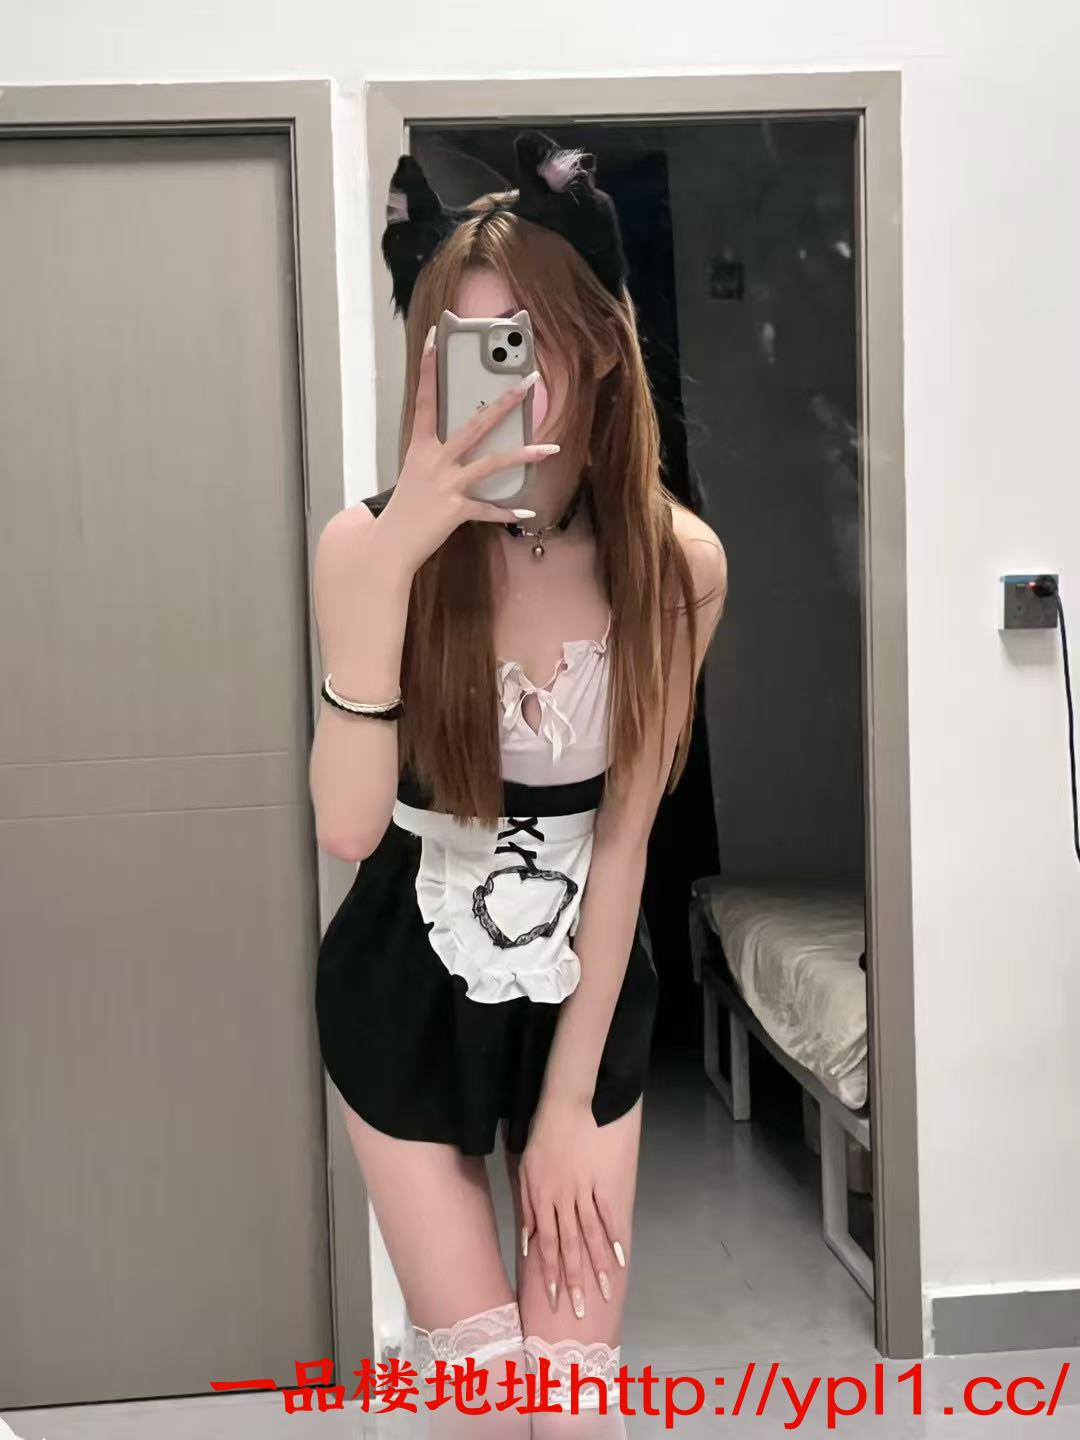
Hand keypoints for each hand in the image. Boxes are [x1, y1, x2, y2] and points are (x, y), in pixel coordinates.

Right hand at [378, 327, 559, 573]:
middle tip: (528, 381)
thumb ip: (438, 457)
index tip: (434, 338)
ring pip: (492, 464)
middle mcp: (434, 461)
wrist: (389, 544)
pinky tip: (526, 512)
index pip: (425, 400)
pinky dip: (506, 512)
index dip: (427, 368)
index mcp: (420, 447)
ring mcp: (446, 485)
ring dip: (524, 455)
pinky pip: (488, 510)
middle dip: (504, 403)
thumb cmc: (404, 508)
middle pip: (475, 425)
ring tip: (551, 448)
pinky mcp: (456, 511)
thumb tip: (465, 447)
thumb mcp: (415, 474)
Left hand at [519, 1098, 626, 1319]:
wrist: (568, 1101)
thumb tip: (526, 1242)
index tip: (555, 1300)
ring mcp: (583, 1190)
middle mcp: (560, 1199)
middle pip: (568, 1247)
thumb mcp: (526, 1169)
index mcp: (540, 1198)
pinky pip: (608, 1213)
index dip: (550, 1274)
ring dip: (597, 1266)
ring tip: (604, 1291)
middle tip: (579, 1312)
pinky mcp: (602, 1179)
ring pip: (590, 1235)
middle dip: (573, 1282)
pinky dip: (614, 1236)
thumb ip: (526, 1207)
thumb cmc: (544, 1134)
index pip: (545, 1245)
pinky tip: (620, 1257)